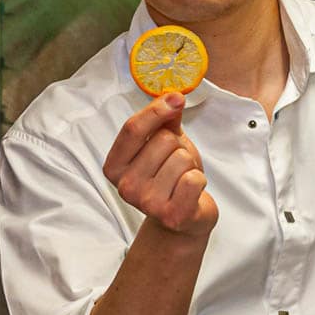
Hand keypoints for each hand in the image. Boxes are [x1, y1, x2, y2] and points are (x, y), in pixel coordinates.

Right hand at [103, 92, 216, 236]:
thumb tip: (173, 97)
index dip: (157, 110)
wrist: (184, 217)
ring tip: (182, 179)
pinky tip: (190, 192)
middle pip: (163, 141)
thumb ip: (164, 120)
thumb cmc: (170, 177)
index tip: (176, 99)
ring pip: (181, 158)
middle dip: (178, 146)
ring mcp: (147, 203)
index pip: (133, 128)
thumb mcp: (163, 144)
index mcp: (115, 166)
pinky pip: (193, 180)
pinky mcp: (171, 215)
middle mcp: (125, 186)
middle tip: (175, 165)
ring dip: (189, 165)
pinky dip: (199, 181)